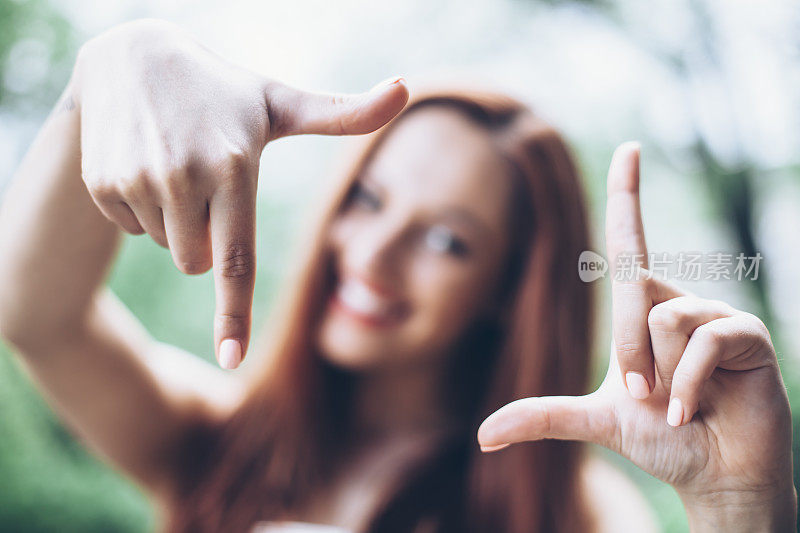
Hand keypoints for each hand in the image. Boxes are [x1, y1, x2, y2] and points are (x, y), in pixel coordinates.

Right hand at [73, 19, 407, 368]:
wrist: (132, 57)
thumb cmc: (223, 91)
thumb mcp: (279, 103)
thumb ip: (343, 113)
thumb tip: (406, 87)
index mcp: (237, 166)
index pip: (238, 260)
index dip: (234, 315)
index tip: (232, 360)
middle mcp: (185, 176)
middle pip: (199, 263)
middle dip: (207, 238)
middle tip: (206, 178)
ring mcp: (138, 180)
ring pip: (168, 248)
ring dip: (176, 221)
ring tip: (175, 162)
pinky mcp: (101, 183)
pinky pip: (131, 229)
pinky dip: (141, 207)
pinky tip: (143, 161)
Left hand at [477, 143, 795, 530]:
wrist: (713, 474)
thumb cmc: (659, 438)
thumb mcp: (595, 421)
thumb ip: (542, 416)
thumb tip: (482, 437)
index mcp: (644, 310)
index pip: (632, 241)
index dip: (627, 193)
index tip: (628, 148)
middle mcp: (679, 300)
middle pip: (632, 295)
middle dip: (630, 355)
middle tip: (643, 395)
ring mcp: (716, 315)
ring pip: (664, 319)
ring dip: (661, 375)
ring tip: (676, 405)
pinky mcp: (747, 334)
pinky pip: (703, 340)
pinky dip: (687, 385)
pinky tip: (693, 412)